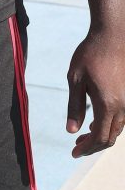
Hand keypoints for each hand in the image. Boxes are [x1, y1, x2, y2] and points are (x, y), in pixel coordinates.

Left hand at [66, 30, 124, 156]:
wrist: (112, 36)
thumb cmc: (90, 54)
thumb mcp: (75, 79)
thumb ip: (74, 106)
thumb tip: (71, 131)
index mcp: (108, 104)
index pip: (100, 137)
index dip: (87, 149)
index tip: (74, 153)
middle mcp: (123, 106)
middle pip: (110, 137)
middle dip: (93, 145)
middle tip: (76, 148)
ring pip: (117, 129)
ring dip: (101, 135)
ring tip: (83, 137)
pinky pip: (121, 118)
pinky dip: (109, 125)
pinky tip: (95, 122)